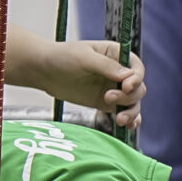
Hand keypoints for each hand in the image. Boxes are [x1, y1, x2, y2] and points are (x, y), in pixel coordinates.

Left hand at [31, 39, 145, 128]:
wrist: (43, 71)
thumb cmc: (62, 57)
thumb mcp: (83, 57)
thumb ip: (105, 66)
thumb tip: (128, 77)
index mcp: (116, 55)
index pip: (136, 68)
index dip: (136, 78)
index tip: (126, 86)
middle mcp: (119, 72)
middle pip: (138, 88)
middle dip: (128, 96)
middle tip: (108, 97)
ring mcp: (114, 88)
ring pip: (133, 102)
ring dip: (131, 111)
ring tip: (120, 119)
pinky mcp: (106, 102)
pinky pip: (123, 111)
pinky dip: (130, 119)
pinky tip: (130, 126)